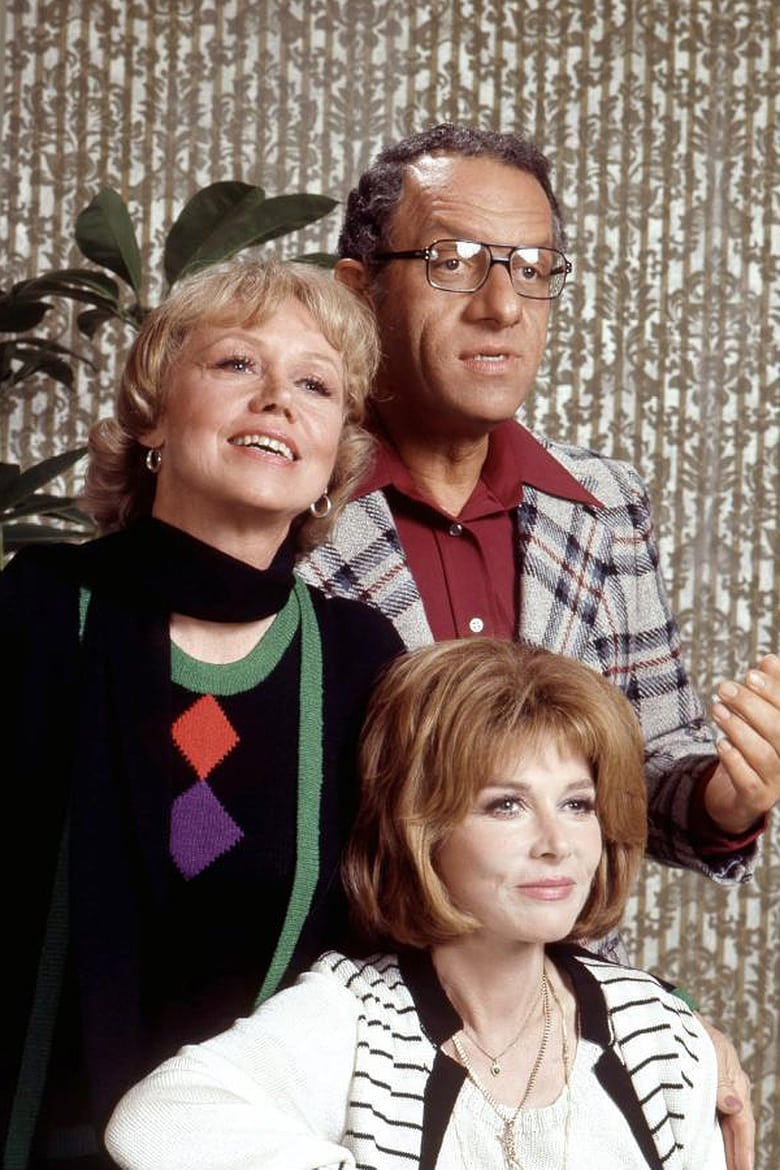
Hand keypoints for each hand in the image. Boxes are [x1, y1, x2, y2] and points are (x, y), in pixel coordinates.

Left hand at [697, 1013, 753, 1169]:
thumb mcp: (711, 1054)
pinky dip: (712, 1136)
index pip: (742, 1123)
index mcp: (736, 1082)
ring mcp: (719, 1091)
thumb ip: (721, 1081)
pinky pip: (712, 1119)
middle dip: (736, 1156)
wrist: (675, 1017)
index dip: (743, 1150)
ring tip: (723, 1169)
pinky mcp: (704, 1091)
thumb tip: (734, 1107)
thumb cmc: (694, 1033)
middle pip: (736, 1130)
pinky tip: (706, 1149)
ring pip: (724, 1126)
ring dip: (724, 1149)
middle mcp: (731, 1090)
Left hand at [705, 653, 779, 833]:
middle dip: (751, 706)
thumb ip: (768, 688)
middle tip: (724, 688)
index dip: (774, 691)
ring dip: (738, 729)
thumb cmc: (753, 744)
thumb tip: (771, 660)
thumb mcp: (760, 714)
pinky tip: (720, 744)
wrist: (738, 790)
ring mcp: (778, 781)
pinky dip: (734, 760)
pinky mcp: (758, 798)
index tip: (750, 675)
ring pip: (764, 755)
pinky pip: (749, 781)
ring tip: (717, 710)